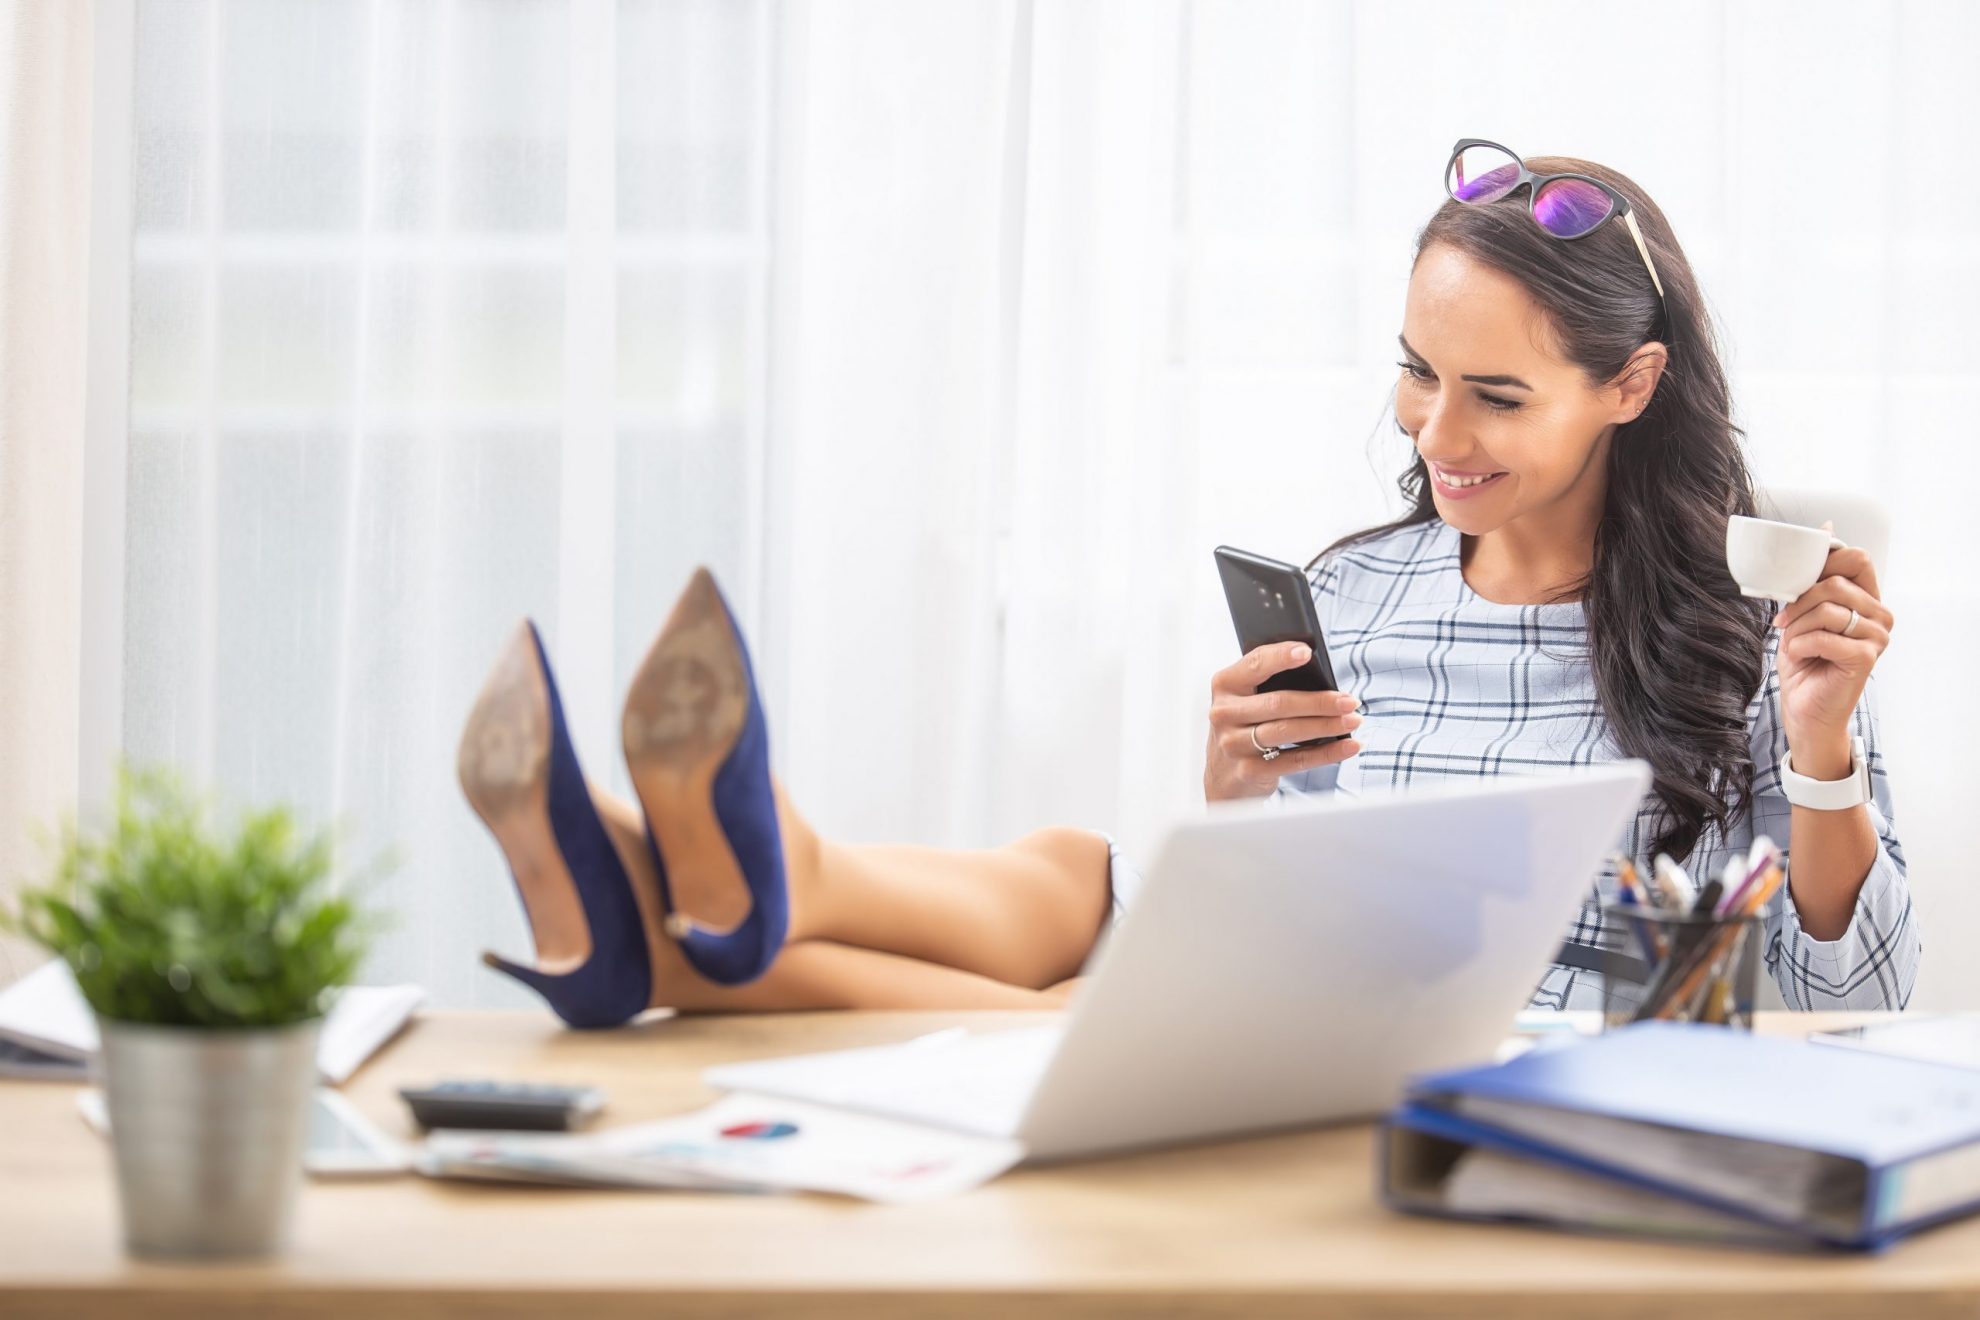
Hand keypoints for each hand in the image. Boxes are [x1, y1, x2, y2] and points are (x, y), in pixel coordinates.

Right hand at [1203, 641, 1362, 801]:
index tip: (1307, 652)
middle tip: (1350, 701)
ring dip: (1326, 726)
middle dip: (1320, 701)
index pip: (1255, 664)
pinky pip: (1295, 760)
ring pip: (1287, 731)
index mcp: (1225, 684)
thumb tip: (1323, 681)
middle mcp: (1224, 713)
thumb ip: (1270, 684)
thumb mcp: (1247, 698)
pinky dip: (1326, 753)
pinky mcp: (1248, 770)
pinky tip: (1348, 746)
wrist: (1224, 773)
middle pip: (1278, 703)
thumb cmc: (1246, 724)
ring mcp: (1233, 744)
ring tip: (1353, 721)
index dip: (1281, 657)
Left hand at [1771, 522, 1893, 775]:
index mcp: (1867, 598)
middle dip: (1800, 601)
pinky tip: (1801, 657)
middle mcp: (1879, 615)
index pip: (1857, 558)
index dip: (1823, 563)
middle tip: (1784, 622)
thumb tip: (1826, 529)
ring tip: (1792, 643)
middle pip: (1837, 582)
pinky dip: (1801, 645)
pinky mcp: (1866, 658)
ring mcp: (1877, 636)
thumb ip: (1814, 576)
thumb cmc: (1804, 661)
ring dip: (1797, 627)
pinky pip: (1825, 637)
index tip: (1797, 584)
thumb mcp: (1803, 611)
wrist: (1804, 709)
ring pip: (1829, 608)